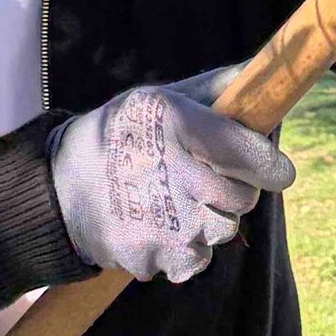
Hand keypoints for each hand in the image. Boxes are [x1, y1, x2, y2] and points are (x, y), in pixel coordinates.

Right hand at [49, 62, 294, 284]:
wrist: (58, 188)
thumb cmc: (120, 134)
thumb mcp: (160, 97)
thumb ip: (215, 89)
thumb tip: (264, 75)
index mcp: (181, 126)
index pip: (253, 155)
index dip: (271, 165)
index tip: (276, 169)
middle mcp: (177, 176)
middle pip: (244, 199)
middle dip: (235, 190)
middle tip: (208, 180)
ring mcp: (166, 223)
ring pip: (223, 231)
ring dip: (211, 220)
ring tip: (179, 201)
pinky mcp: (153, 258)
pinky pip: (196, 260)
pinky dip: (186, 249)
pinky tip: (162, 226)